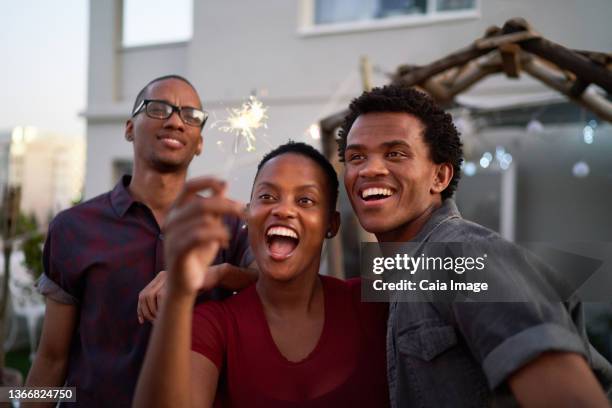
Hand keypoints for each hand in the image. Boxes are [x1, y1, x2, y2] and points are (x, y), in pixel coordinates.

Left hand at [137, 264, 241, 323]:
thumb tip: (158, 318)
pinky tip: (167, 315)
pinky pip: (161, 296)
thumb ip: (168, 302)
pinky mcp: (175, 280)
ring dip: (154, 312)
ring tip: (162, 320)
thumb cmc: (198, 287)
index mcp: (160, 278)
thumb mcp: (180, 294)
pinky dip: (161, 308)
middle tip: (155, 323)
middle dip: (146, 312)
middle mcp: (162, 275)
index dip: (140, 309)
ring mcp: (168, 276)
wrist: (212, 276)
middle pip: (144, 296)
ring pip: (151, 297)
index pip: (143, 294)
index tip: (142, 321)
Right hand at [163, 177, 243, 297]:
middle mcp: (171, 220)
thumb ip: (215, 207)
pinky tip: (225, 242)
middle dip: (226, 206)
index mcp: (177, 211)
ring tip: (229, 235)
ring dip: (222, 226)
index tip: (226, 184)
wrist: (186, 283)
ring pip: (202, 220)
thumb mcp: (210, 227)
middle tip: (243, 211)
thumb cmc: (198, 254)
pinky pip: (198, 236)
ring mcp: (172, 235)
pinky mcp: (176, 251)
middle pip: (201, 203)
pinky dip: (216, 236)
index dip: (208, 182)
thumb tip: (224, 184)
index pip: (189, 186)